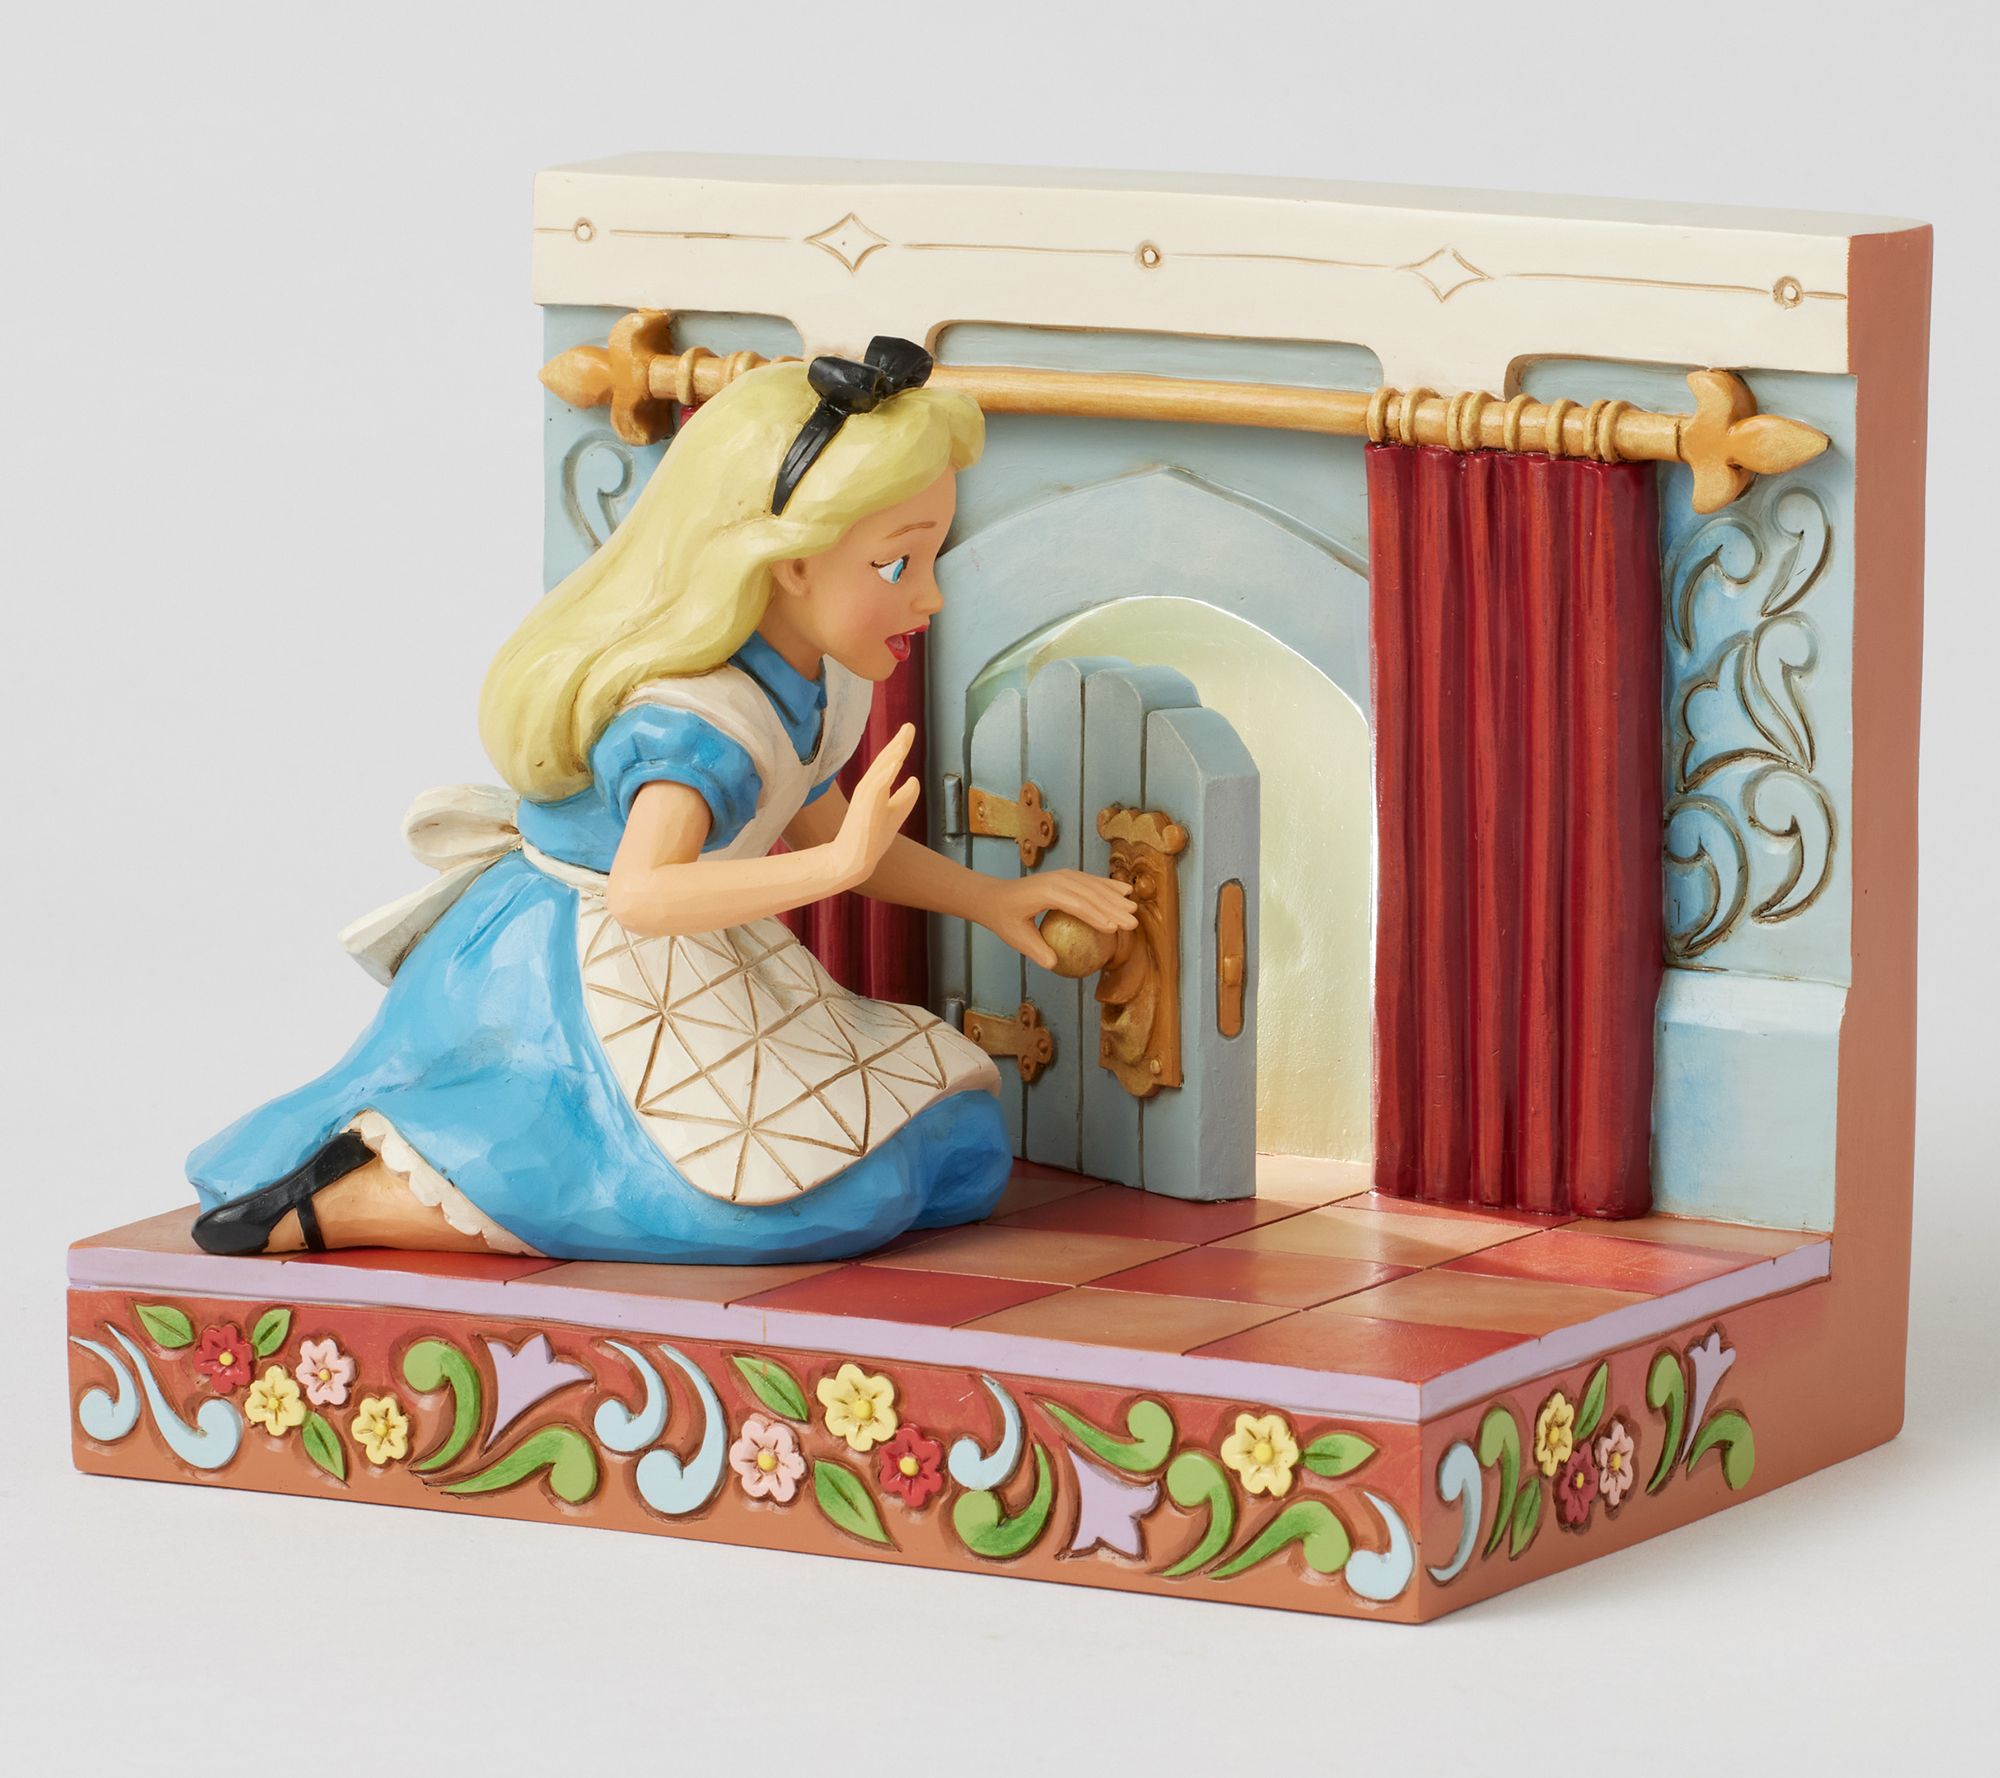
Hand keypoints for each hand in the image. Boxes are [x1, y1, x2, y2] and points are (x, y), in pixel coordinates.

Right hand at [827, 723, 920, 890]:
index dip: (899, 746)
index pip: (888, 762)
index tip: (908, 730)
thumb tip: (914, 780)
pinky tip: (896, 762)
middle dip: (899, 743)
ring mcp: (866, 796)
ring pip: (881, 770)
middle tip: (910, 727)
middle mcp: (869, 788)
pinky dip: (886, 774)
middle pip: (885, 760)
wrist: (853, 860)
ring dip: (893, 753)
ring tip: (905, 737)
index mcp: (875, 788)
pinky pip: (877, 787)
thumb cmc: (872, 837)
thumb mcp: (895, 813)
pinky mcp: (865, 807)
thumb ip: (904, 797)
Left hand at [979, 869, 1136, 969]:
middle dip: (1114, 908)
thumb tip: (1055, 965)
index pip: (1077, 904)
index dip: (1096, 915)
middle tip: (1132, 924)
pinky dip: (1108, 887)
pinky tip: (1124, 892)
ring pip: (1094, 886)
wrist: (995, 896)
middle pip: (1091, 894)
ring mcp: (1063, 875)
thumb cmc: (1005, 919)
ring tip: (1134, 910)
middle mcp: (1057, 879)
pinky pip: (1091, 882)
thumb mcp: (1017, 938)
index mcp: (1046, 893)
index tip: (1114, 928)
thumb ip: (1037, 950)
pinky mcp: (1066, 876)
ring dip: (1115, 897)